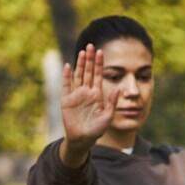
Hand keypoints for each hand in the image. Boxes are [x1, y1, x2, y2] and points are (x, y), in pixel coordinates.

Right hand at [60, 45, 113, 160]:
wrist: (83, 139)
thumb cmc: (97, 130)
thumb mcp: (107, 116)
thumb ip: (112, 102)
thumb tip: (118, 88)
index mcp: (97, 94)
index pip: (98, 75)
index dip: (99, 64)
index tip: (101, 51)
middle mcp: (86, 92)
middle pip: (88, 72)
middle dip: (89, 59)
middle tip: (90, 45)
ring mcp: (76, 94)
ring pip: (78, 75)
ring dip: (79, 64)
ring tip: (82, 52)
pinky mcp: (66, 99)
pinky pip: (67, 85)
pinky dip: (67, 76)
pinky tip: (68, 66)